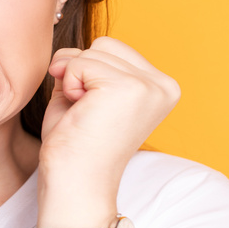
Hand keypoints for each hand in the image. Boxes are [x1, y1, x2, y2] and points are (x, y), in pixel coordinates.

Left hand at [39, 37, 180, 216]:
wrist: (74, 183)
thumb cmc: (74, 144)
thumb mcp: (81, 92)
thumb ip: (79, 64)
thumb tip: (64, 55)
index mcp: (160, 87)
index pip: (111, 47)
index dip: (86, 73)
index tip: (93, 110)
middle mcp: (164, 85)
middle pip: (103, 44)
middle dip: (80, 74)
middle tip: (86, 113)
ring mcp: (150, 86)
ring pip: (91, 51)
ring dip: (73, 82)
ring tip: (85, 115)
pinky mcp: (131, 88)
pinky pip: (79, 63)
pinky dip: (69, 87)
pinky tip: (81, 114)